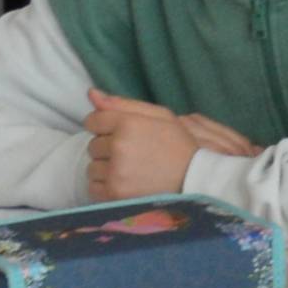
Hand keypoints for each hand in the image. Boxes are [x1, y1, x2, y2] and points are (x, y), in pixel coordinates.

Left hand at [83, 92, 243, 197]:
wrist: (195, 179)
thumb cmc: (178, 145)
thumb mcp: (159, 115)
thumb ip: (123, 104)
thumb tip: (91, 94)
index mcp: (128, 124)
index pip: (93, 121)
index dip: (104, 127)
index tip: (118, 134)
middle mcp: (119, 146)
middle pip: (93, 145)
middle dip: (107, 149)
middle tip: (131, 154)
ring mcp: (116, 172)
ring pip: (92, 167)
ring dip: (105, 169)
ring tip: (129, 170)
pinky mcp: (115, 193)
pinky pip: (94, 188)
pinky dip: (105, 186)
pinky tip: (124, 183)